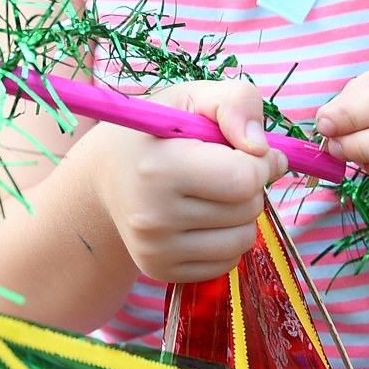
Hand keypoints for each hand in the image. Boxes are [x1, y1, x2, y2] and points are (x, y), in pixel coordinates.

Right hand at [88, 79, 286, 283]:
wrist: (104, 175)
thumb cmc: (156, 133)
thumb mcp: (190, 98)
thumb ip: (237, 102)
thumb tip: (265, 151)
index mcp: (159, 169)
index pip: (244, 179)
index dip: (259, 161)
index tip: (245, 149)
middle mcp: (152, 217)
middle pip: (248, 209)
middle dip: (248, 186)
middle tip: (219, 169)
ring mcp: (154, 250)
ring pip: (243, 240)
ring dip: (241, 215)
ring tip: (210, 193)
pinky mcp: (159, 271)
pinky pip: (227, 263)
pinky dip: (225, 239)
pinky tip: (200, 218)